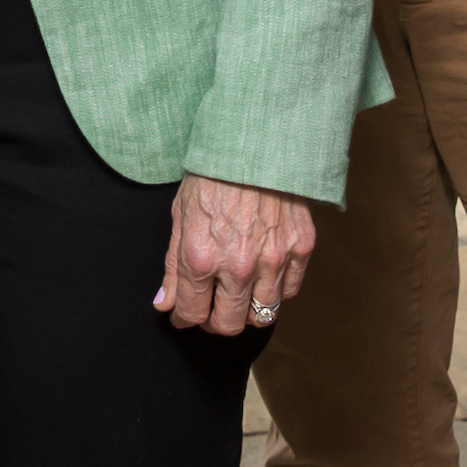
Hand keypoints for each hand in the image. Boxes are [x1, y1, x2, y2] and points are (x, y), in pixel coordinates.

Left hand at [155, 174, 317, 334]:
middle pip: (230, 324)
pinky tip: (263, 278)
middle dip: (215, 323)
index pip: (193, 313)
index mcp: (201, 256)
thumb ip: (173, 266)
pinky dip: (275, 292)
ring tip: (238, 297)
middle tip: (211, 311)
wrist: (256, 141)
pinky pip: (289, 291)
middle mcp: (238, 266)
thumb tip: (166, 304)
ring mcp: (274, 260)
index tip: (185, 316)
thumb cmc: (213, 173)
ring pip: (263, 315)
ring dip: (248, 312)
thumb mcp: (181, 215)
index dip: (185, 320)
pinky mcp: (301, 249)